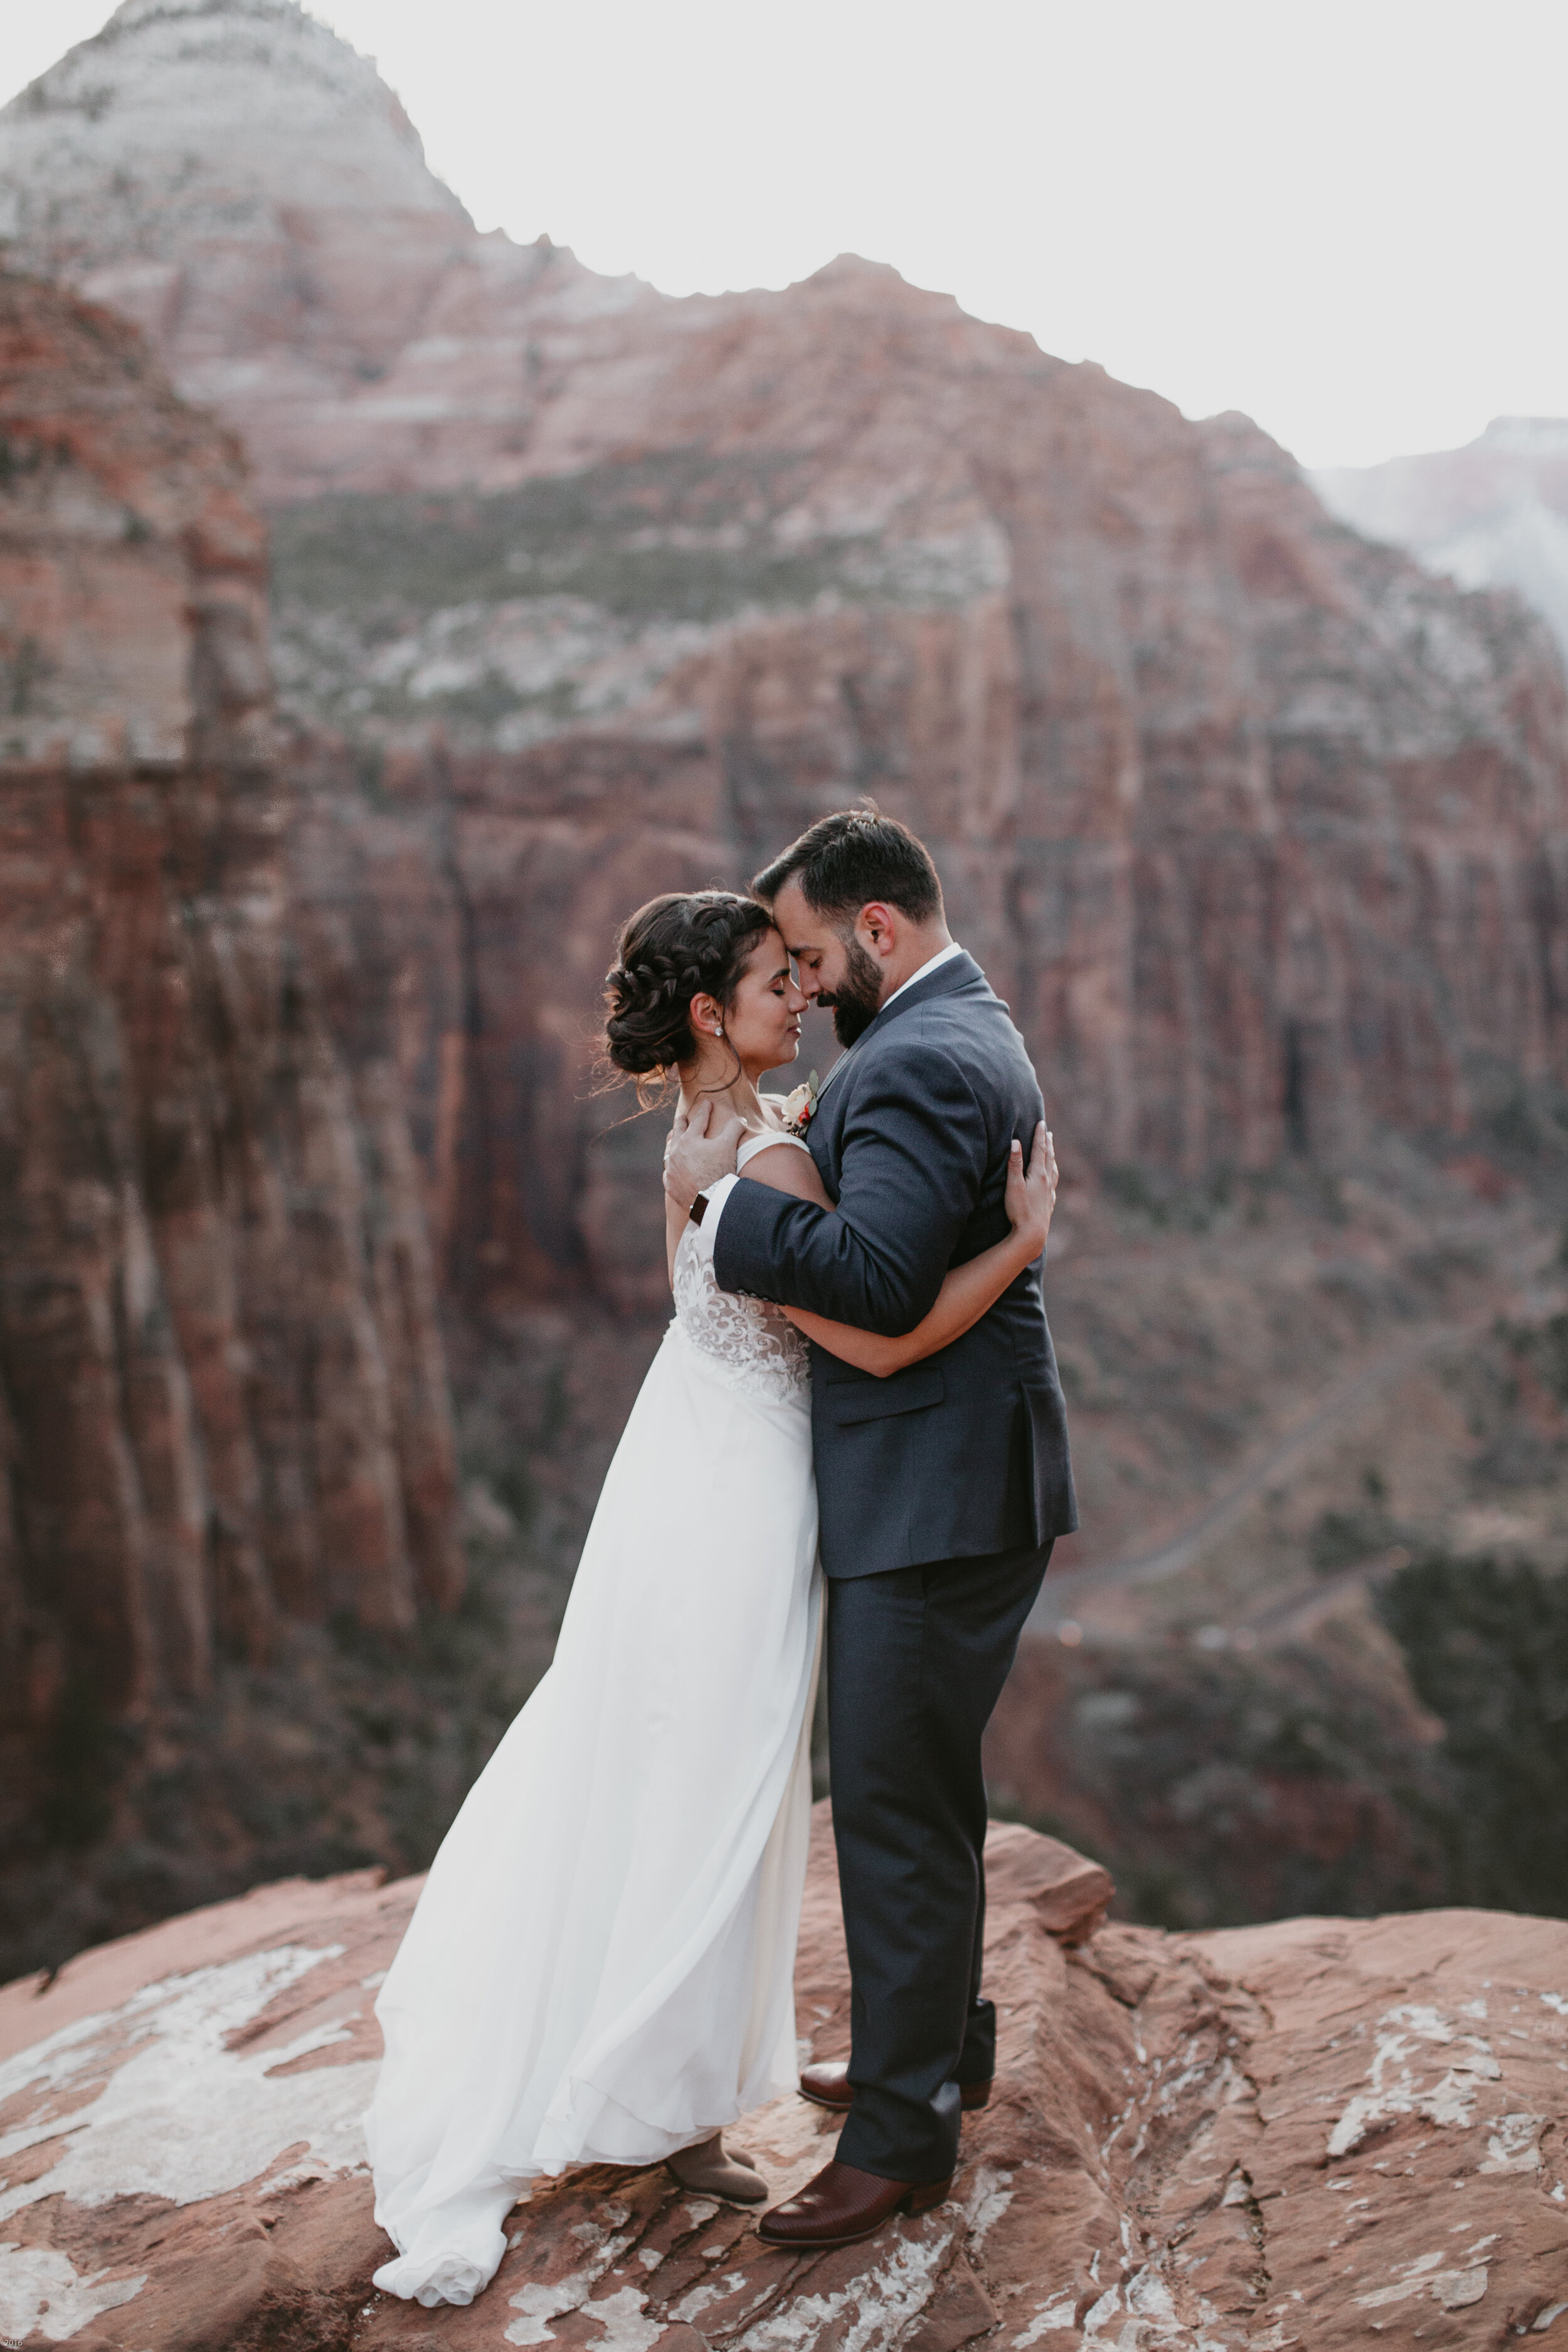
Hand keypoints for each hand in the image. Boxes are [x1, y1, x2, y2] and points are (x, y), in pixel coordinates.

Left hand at [664, 1096, 746, 1211]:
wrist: (710, 1200)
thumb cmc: (719, 1171)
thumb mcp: (729, 1146)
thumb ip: (734, 1129)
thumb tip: (740, 1119)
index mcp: (688, 1140)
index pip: (698, 1121)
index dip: (705, 1110)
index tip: (707, 1103)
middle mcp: (675, 1152)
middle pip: (677, 1133)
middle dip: (680, 1123)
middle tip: (681, 1116)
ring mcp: (671, 1169)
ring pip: (668, 1152)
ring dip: (672, 1144)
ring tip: (673, 1139)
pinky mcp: (670, 1185)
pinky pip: (668, 1172)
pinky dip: (671, 1167)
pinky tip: (672, 1167)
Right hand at [1005, 1120, 1056, 1255]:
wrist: (1032, 1235)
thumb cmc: (1020, 1210)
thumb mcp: (1013, 1185)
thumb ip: (1014, 1164)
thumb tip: (1015, 1141)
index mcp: (1039, 1174)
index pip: (1040, 1150)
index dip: (1039, 1135)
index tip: (1041, 1122)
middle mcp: (1047, 1181)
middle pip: (1049, 1158)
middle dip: (1048, 1143)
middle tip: (1048, 1132)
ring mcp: (1050, 1193)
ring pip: (1053, 1170)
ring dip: (1052, 1158)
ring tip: (1052, 1151)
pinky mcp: (1049, 1204)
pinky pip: (1053, 1184)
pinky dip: (1053, 1175)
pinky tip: (1052, 1179)